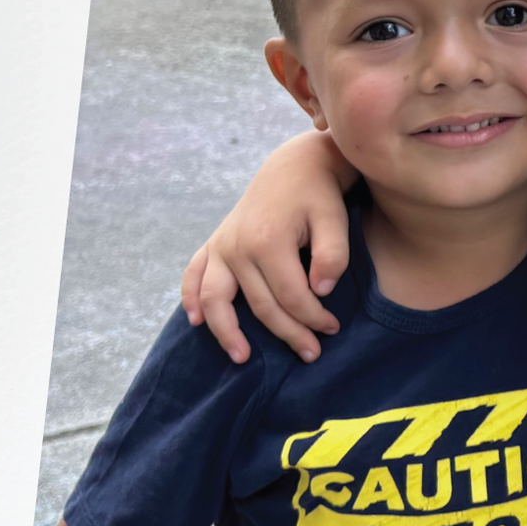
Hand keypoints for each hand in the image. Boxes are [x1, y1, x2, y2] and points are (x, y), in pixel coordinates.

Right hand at [180, 132, 352, 363]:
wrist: (293, 167)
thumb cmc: (318, 195)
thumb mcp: (335, 219)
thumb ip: (333, 256)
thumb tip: (319, 291)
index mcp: (268, 241)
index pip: (292, 297)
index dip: (314, 318)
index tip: (332, 329)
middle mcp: (237, 246)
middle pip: (261, 306)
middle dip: (288, 333)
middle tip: (311, 353)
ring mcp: (221, 246)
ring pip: (217, 300)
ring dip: (226, 332)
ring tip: (242, 358)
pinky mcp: (214, 244)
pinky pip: (194, 275)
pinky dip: (190, 298)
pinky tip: (194, 321)